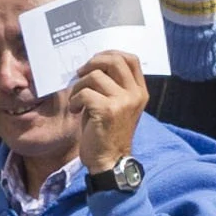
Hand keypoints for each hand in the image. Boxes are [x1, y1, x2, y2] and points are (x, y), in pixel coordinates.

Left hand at [66, 49, 148, 175]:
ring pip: (94, 76)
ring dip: (78, 86)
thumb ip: (113, 85)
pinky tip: (75, 110)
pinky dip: (75, 100)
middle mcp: (135, 94)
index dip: (109, 54)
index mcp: (140, 91)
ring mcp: (123, 102)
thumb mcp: (117, 105)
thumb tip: (93, 65)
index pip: (130, 59)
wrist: (110, 161)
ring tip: (76, 100)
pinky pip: (85, 93)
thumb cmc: (109, 133)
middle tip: (79, 74)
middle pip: (114, 60)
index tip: (94, 62)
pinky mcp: (108, 111)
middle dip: (92, 63)